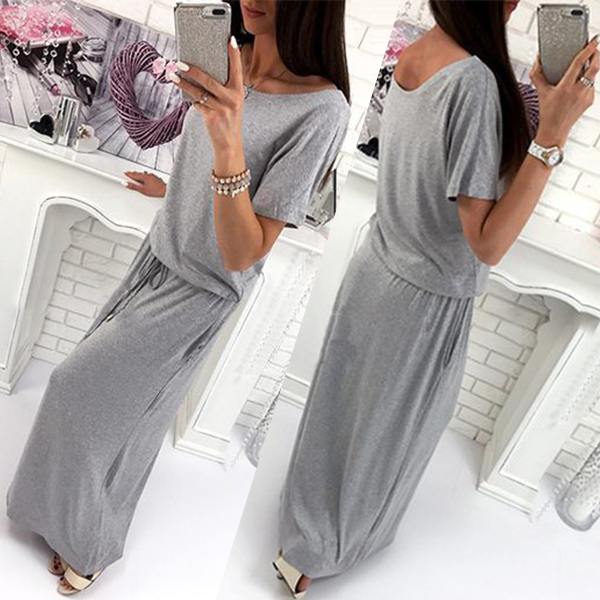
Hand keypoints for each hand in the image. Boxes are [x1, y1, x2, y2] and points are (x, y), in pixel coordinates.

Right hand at [123, 171, 166, 197]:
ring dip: (139, 177)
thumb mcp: (142, 190)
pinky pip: (148, 177)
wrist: (166, 191)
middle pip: (138, 174)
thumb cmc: (156, 191)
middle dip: (133, 175)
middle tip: (128, 176)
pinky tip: (144, 182)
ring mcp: (153, 176)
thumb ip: (133, 187)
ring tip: (136, 181)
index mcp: (144, 176)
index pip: (133, 174)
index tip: (123, 173)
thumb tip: (126, 184)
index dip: (128, 174)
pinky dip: (144, 179)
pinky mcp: (156, 178)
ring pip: (143, 175)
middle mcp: (149, 175)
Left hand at [170, 37, 243, 155]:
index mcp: (239, 92)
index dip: (234, 54)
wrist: (229, 145)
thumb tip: (201, 72)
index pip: (237, 69)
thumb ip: (223, 89)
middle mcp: (232, 99)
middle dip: (193, 70)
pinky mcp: (212, 118)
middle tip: (180, 62)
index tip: (230, 40)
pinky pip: (197, 104)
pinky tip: (184, 95)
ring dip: (183, 84)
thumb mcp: (231, 103)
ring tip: (172, 76)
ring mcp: (222, 109)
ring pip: (199, 92)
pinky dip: (191, 100)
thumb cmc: (228, 121)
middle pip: (209, 80)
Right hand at [530, 36, 598, 146]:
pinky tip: (579, 83)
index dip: (588, 49)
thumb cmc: (547, 112)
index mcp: (565, 88)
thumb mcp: (540, 92)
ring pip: (594, 75)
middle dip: (597, 54)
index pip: (579, 63)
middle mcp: (578, 91)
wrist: (555, 130)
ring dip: (592, 67)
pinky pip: (591, 85)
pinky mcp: (591, 100)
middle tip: (595, 47)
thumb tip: (538, 59)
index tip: (593, 40)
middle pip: (595, 67)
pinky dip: (587, 80)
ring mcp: (586, 96)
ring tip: (587, 62)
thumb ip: (537, 75)